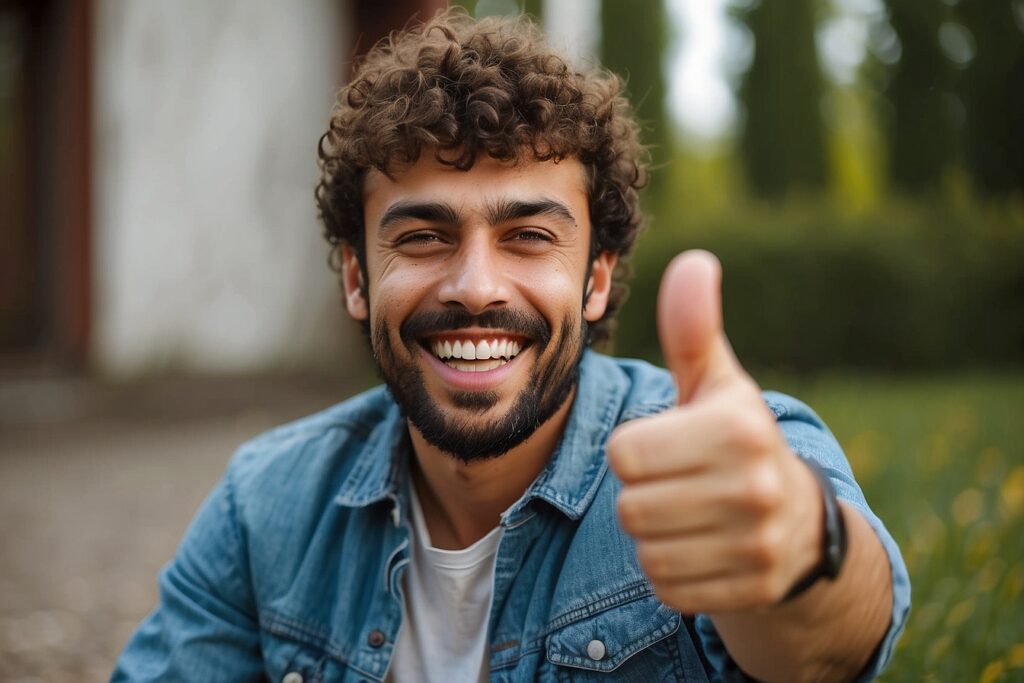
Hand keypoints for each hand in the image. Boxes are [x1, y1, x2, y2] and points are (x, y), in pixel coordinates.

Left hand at [607, 250, 822, 613]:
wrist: (799, 523)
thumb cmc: (736, 439)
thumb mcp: (717, 383)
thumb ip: (693, 329)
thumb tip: (694, 261)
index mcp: (738, 427)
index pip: (624, 453)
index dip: (635, 450)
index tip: (668, 446)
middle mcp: (754, 488)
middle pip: (631, 507)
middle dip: (643, 494)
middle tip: (678, 483)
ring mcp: (757, 546)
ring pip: (646, 551)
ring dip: (655, 535)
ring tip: (690, 514)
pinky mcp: (749, 591)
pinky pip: (667, 587)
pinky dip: (672, 572)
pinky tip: (702, 547)